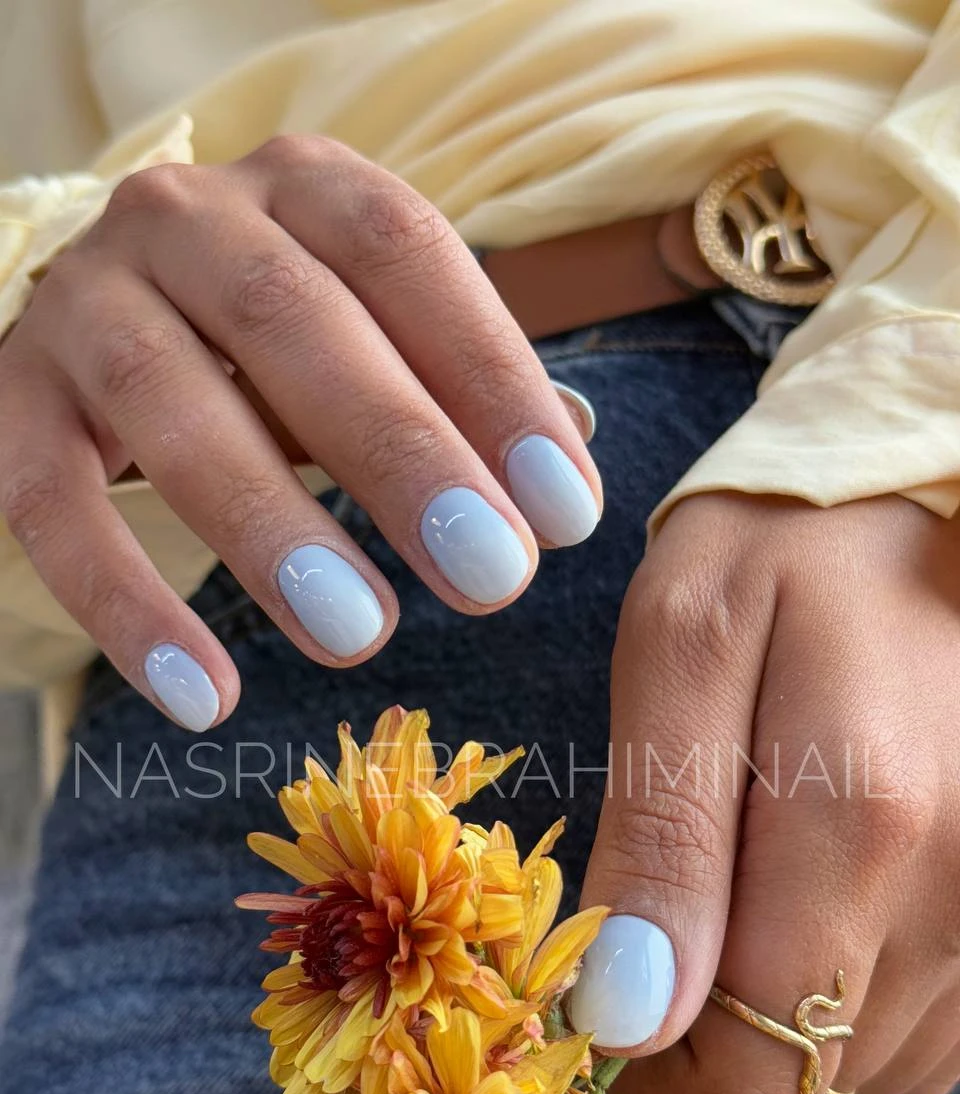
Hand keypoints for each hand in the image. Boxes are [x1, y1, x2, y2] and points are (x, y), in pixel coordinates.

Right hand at [0, 136, 599, 729]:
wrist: (112, 317)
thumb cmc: (283, 345)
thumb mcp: (376, 337)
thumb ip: (455, 396)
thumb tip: (559, 501)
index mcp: (301, 188)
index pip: (406, 256)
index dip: (492, 382)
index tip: (565, 515)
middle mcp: (186, 219)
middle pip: (296, 322)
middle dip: (402, 457)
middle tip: (489, 580)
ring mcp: (87, 303)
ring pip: (169, 405)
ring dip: (270, 527)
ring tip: (359, 636)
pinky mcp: (13, 400)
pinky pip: (51, 504)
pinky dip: (123, 604)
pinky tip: (203, 697)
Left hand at [569, 492, 959, 1093]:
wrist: (920, 508)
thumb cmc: (782, 555)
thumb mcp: (681, 651)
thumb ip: (662, 838)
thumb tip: (629, 1014)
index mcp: (859, 826)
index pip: (752, 1078)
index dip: (658, 1072)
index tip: (607, 997)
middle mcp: (958, 895)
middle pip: (807, 1093)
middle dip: (710, 1047)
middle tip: (660, 929)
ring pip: (869, 1076)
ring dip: (782, 1026)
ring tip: (742, 892)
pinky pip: (929, 1040)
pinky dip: (853, 1004)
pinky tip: (816, 903)